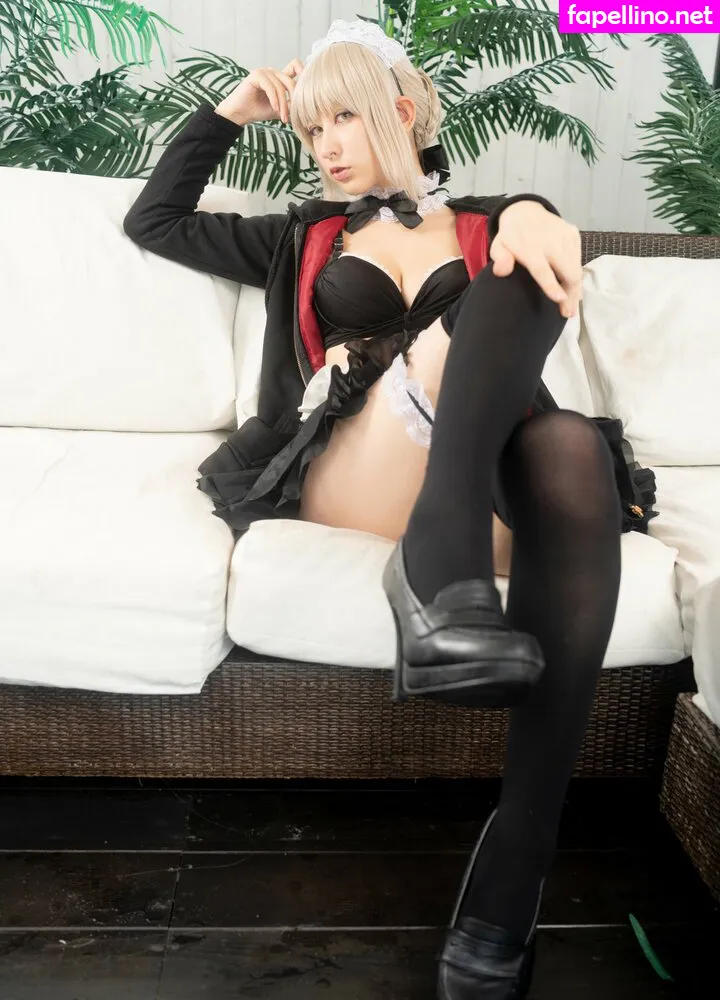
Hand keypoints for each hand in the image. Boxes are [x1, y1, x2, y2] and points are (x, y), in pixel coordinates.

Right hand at [215, 59, 303, 125]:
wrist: (240, 114)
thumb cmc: (257, 110)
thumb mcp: (280, 109)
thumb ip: (291, 105)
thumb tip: (306, 109)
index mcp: (279, 77)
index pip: (295, 66)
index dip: (304, 72)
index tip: (308, 88)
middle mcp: (273, 72)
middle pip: (290, 80)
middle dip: (292, 100)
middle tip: (289, 116)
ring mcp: (264, 72)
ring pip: (281, 86)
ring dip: (283, 104)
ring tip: (281, 117)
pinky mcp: (256, 75)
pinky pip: (271, 87)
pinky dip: (274, 99)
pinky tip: (274, 109)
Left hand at [489, 202, 581, 318]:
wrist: (525, 211)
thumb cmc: (511, 236)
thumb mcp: (498, 246)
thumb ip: (499, 258)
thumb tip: (501, 271)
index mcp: (530, 247)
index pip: (543, 269)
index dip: (552, 285)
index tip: (560, 299)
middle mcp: (551, 242)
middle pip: (569, 272)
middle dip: (570, 294)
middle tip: (567, 313)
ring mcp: (565, 237)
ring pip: (576, 269)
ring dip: (575, 289)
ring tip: (571, 306)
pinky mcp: (574, 234)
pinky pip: (579, 259)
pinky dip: (576, 275)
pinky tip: (572, 289)